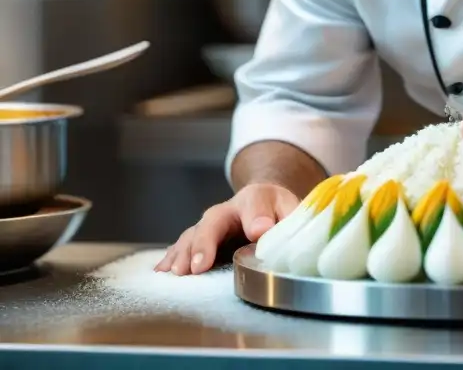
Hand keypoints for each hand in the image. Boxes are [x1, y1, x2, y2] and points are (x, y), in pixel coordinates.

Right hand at [154, 183, 298, 275]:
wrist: (264, 204)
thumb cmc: (279, 212)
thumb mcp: (293, 210)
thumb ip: (291, 220)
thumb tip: (275, 234)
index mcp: (257, 199)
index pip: (256, 203)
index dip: (257, 217)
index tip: (259, 232)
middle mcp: (228, 210)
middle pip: (213, 221)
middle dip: (205, 242)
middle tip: (200, 265)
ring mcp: (210, 225)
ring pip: (192, 235)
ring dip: (184, 254)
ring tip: (178, 273)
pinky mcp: (199, 241)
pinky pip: (181, 247)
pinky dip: (171, 258)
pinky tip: (161, 272)